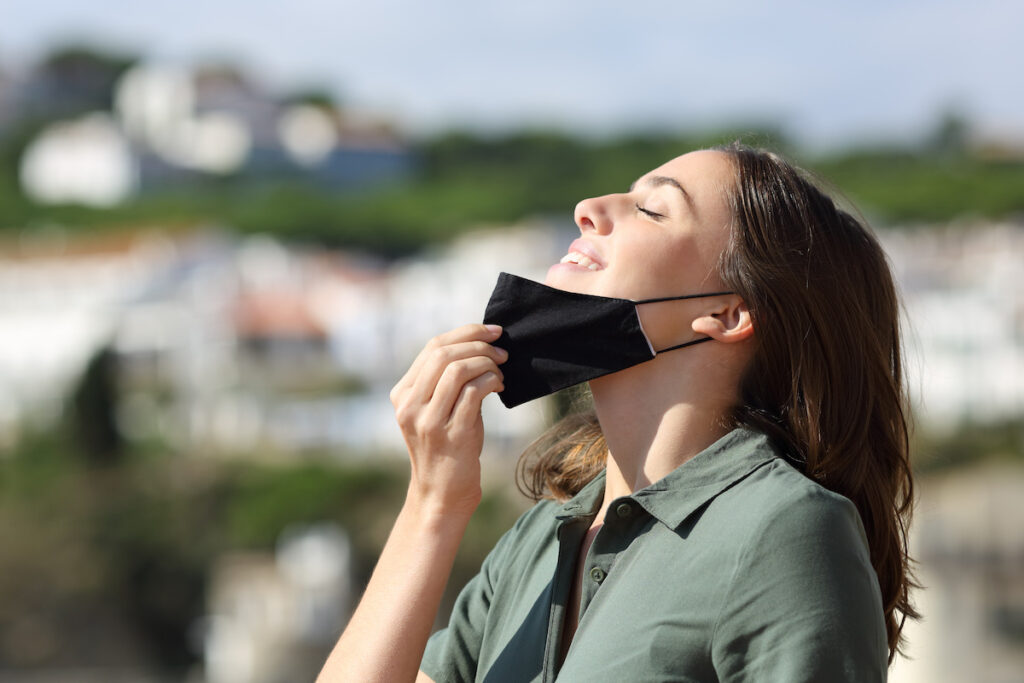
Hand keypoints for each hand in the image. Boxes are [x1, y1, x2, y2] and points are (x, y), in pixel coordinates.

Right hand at [389, 324, 507, 516]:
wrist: (441, 494)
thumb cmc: (447, 448)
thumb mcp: (437, 411)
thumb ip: (447, 381)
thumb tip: (479, 346)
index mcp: (402, 394)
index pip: (432, 347)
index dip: (466, 333)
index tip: (492, 332)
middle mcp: (409, 405)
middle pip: (443, 353)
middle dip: (478, 344)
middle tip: (501, 351)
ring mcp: (428, 421)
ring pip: (457, 369)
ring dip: (487, 363)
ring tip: (501, 371)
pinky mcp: (451, 434)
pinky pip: (473, 392)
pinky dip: (491, 381)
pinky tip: (499, 386)